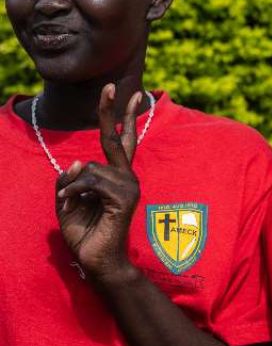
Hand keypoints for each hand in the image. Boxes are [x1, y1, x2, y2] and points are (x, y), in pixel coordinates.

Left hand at [55, 84, 142, 284]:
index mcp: (116, 176)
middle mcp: (126, 177)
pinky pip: (90, 183)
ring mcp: (128, 186)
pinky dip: (74, 194)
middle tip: (110, 85)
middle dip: (111, 110)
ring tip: (71, 204)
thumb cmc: (86, 234)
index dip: (123, 116)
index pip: (121, 141)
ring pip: (90, 169)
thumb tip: (79, 163)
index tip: (130, 93)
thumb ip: (70, 181)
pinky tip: (74, 206)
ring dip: (71, 187)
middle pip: (116, 138)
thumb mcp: (68, 202)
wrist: (98, 261)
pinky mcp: (124, 197)